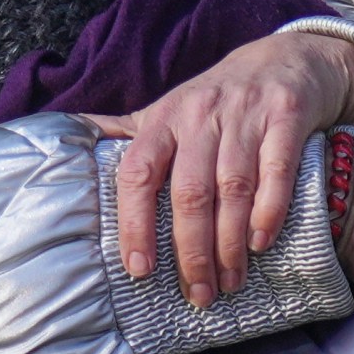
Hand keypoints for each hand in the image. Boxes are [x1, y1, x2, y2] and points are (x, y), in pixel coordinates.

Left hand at [82, 31, 353, 306]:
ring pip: (233, 188)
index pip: (138, 173)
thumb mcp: (166, 111)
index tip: (140, 269)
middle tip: (199, 294)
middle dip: (191, 251)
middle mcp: (199, 115)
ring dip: (230, 243)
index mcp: (162, 119)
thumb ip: (124, 134)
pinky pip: (276, 169)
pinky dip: (269, 210)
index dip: (134, 222)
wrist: (285, 59)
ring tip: (229, 281)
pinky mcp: (286, 116)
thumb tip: (67, 145)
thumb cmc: (215, 98)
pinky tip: (260, 243)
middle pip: (190, 192)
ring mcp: (245, 114)